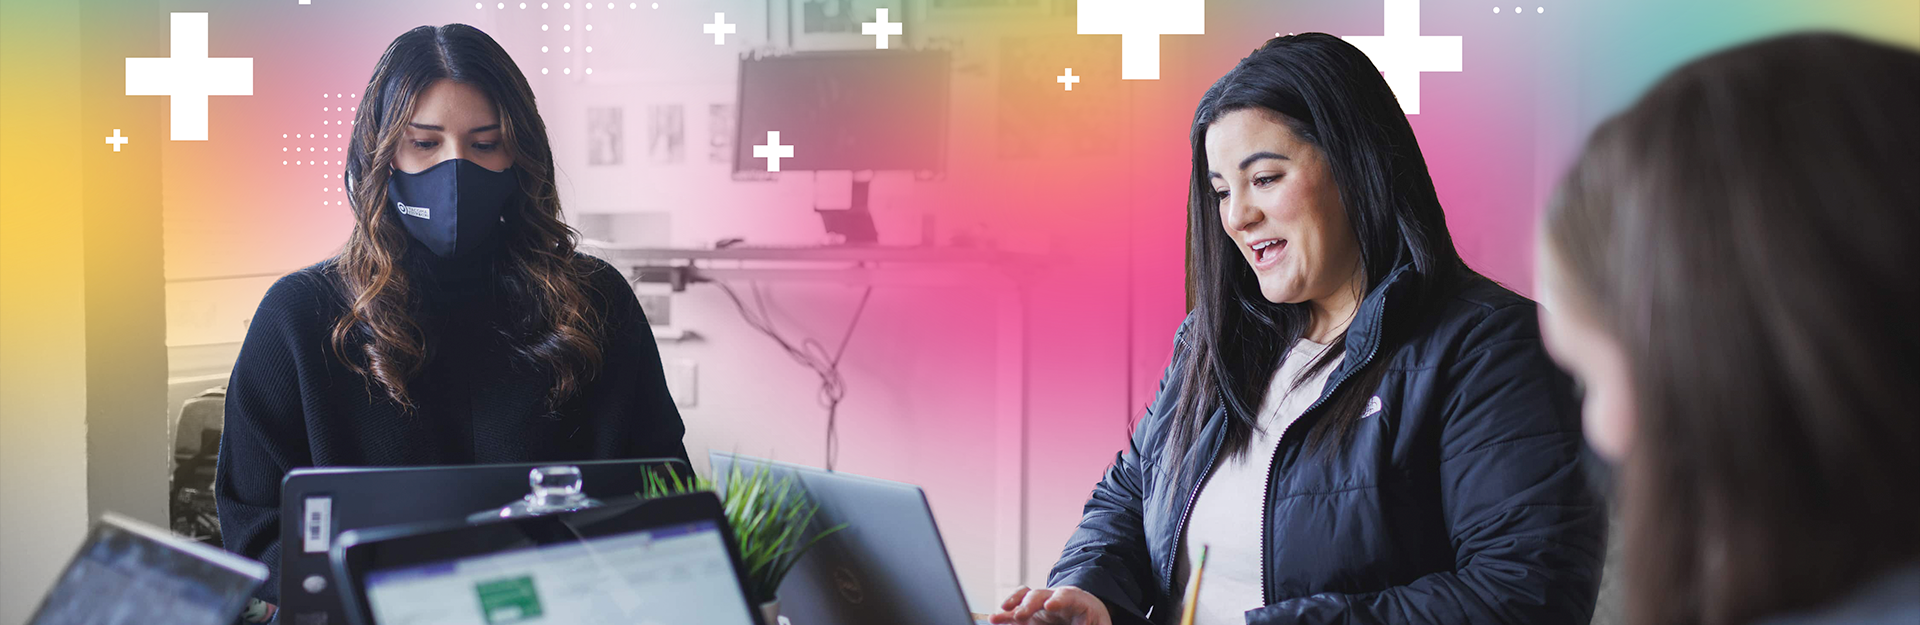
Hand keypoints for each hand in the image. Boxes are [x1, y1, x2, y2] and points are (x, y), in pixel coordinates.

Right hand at [989, 585, 1111, 624]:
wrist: (1088, 617)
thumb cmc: (1093, 621)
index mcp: (1077, 600)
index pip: (1067, 595)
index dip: (1058, 599)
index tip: (1050, 605)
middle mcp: (1055, 598)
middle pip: (1040, 594)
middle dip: (1029, 604)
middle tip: (1020, 615)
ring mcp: (1040, 604)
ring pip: (1024, 598)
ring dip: (1012, 606)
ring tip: (997, 617)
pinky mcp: (1031, 614)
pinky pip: (1016, 609)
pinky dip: (1006, 614)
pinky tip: (995, 619)